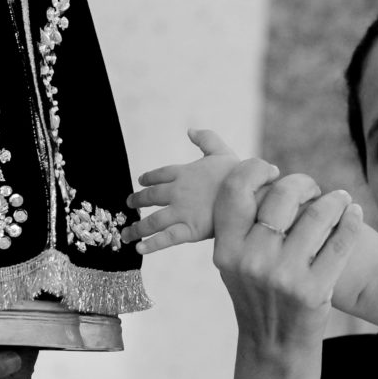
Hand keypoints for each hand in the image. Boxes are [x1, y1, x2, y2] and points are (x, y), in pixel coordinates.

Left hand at [124, 128, 244, 252]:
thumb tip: (190, 129)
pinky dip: (151, 244)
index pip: (159, 174)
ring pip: (152, 220)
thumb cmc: (240, 173)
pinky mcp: (190, 229)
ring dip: (136, 228)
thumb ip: (206, 139)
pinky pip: (165, 238)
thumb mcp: (222, 151)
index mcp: (184, 172)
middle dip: (137, 201)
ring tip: (126, 234)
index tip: (141, 182)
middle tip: (129, 205)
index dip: (148, 178)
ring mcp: (182, 211)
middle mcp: (178, 191)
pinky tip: (138, 248)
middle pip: (150, 197)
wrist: (251, 193)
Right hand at [211, 163, 364, 350]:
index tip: (272, 171)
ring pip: (317, 214)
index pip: (236, 190)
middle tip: (311, 187)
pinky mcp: (314, 289)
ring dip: (335, 200)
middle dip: (302, 183)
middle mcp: (251, 260)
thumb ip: (241, 223)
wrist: (275, 344)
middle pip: (282, 195)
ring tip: (341, 199)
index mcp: (226, 249)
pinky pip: (340, 241)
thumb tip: (262, 174)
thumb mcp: (234, 262)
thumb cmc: (256, 292)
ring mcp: (283, 276)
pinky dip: (351, 221)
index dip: (256, 170)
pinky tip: (354, 215)